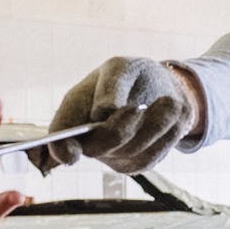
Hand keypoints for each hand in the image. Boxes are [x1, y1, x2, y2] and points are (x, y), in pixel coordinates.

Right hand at [41, 56, 199, 173]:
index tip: (71, 155)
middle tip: (134, 109)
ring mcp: (117, 157)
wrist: (160, 87)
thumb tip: (105, 111)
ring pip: (134, 150)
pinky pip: (157, 151)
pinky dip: (168, 128)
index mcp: (74, 116)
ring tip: (166, 101)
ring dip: (153, 124)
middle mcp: (91, 142)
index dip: (60, 150)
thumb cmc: (132, 76)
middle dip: (118, 128)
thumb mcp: (121, 67)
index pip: (59, 139)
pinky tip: (171, 108)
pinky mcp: (143, 161)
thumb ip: (111, 85)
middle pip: (100, 146)